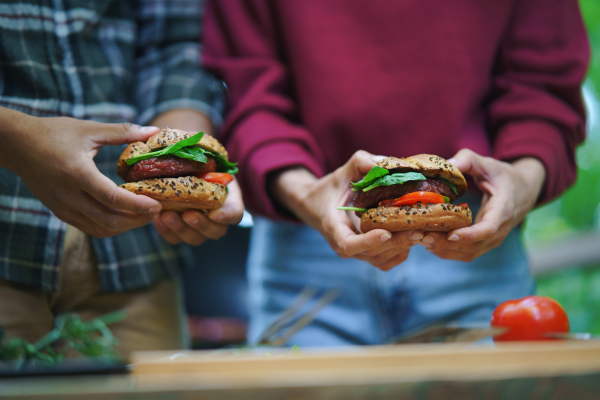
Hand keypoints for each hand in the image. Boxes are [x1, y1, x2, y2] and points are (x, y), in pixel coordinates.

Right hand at [0, 108, 161, 236]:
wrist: (16, 145)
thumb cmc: (53, 133)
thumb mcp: (89, 129)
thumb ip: (122, 132)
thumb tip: (153, 130)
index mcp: (78, 174)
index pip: (113, 198)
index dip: (138, 205)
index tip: (158, 204)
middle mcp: (70, 196)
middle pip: (110, 220)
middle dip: (137, 220)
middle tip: (156, 211)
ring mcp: (63, 207)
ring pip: (101, 229)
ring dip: (125, 226)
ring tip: (143, 215)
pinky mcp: (60, 212)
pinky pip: (90, 227)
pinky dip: (110, 225)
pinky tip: (124, 214)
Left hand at [147, 108, 244, 245]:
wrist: (181, 165)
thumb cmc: (194, 157)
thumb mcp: (200, 150)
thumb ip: (196, 149)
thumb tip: (177, 138)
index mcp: (228, 198)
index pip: (236, 213)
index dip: (228, 215)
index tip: (216, 213)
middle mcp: (216, 217)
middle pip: (216, 231)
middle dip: (201, 225)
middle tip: (188, 214)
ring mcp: (198, 226)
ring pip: (195, 238)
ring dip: (181, 229)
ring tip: (166, 215)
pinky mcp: (180, 230)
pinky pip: (175, 238)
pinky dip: (166, 231)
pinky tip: (157, 218)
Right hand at [269, 151, 423, 270]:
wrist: (317, 207)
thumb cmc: (330, 189)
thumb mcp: (342, 172)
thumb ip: (361, 162)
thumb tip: (385, 163)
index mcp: (333, 228)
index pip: (348, 244)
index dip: (369, 241)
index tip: (386, 232)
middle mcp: (343, 246)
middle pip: (373, 253)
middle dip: (398, 242)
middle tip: (420, 229)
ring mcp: (356, 253)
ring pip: (382, 259)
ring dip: (403, 247)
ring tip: (422, 231)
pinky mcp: (366, 256)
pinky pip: (387, 261)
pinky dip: (401, 251)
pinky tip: (412, 235)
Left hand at [420, 149, 545, 261]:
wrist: (523, 191)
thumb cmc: (504, 176)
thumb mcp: (489, 164)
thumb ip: (469, 160)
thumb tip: (448, 163)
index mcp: (503, 209)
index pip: (488, 228)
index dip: (469, 234)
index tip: (450, 234)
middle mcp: (500, 230)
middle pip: (473, 246)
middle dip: (446, 243)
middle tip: (422, 236)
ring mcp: (493, 240)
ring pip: (468, 253)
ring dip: (444, 250)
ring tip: (421, 240)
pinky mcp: (485, 244)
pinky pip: (467, 254)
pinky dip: (448, 252)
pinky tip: (430, 243)